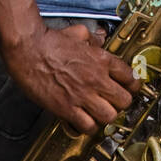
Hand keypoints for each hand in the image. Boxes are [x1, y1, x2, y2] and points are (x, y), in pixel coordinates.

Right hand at [3, 22, 137, 134]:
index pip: (131, 78)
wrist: (28, 49)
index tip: (128, 88)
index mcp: (101, 60)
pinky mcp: (66, 108)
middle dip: (121, 103)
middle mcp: (96, 79)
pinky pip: (87, 126)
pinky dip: (88, 127)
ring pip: (109, 117)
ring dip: (105, 117)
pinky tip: (83, 121)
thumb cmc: (49, 41)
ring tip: (99, 114)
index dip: (132, 85)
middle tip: (113, 102)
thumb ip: (93, 38)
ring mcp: (82, 95)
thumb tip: (100, 39)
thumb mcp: (78, 33)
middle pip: (124, 101)